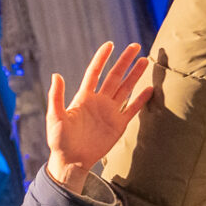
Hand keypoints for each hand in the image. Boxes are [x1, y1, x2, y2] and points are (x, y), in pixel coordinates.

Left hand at [46, 41, 151, 188]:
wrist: (71, 161)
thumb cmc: (59, 140)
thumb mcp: (55, 117)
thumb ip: (56, 97)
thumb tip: (56, 75)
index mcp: (83, 97)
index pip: (94, 72)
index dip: (102, 58)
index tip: (110, 44)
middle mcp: (99, 101)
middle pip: (114, 77)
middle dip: (124, 61)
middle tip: (135, 46)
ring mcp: (110, 112)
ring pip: (125, 89)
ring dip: (135, 75)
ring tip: (145, 61)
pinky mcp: (118, 125)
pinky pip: (132, 109)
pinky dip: (141, 99)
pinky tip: (150, 88)